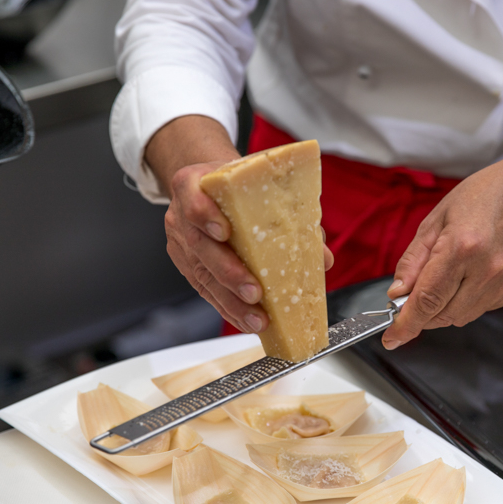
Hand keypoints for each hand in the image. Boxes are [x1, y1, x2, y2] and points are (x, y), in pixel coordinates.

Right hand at [149, 115, 333, 332]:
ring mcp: (181, 242)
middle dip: (229, 273)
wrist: (209, 182)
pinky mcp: (185, 265)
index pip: (193, 199)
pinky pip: (204, 289)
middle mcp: (181, 215)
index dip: (205, 215)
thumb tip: (322, 257)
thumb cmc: (235, 183)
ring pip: (202, 275)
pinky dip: (227, 307)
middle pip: (200, 246)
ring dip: (231, 301)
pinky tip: (245, 320)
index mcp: (194, 184)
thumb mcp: (257, 185)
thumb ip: (288, 215)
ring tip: (255, 318)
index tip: (225, 231)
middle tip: (253, 292)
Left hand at [381, 160, 502, 348]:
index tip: (391, 339)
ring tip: (450, 273)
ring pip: (460, 317)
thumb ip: (413, 261)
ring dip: (444, 307)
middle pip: (442, 315)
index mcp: (462, 248)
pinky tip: (471, 274)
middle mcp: (487, 271)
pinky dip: (466, 300)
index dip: (406, 325)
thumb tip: (397, 294)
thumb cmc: (484, 197)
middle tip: (414, 294)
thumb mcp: (436, 219)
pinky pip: (480, 309)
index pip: (427, 301)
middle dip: (422, 312)